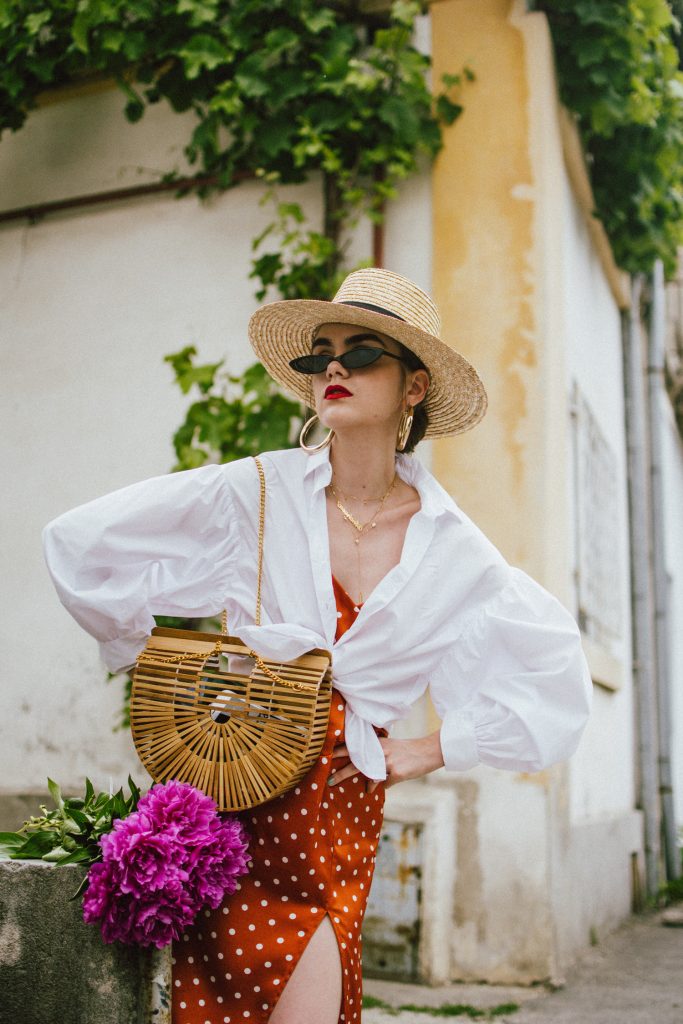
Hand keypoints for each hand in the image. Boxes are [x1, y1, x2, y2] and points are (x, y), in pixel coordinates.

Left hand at [328, 731, 443, 792]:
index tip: (325, 754)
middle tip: (330, 779)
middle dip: (341, 772)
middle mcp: (380, 752)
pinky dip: (382, 786)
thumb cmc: (407, 751)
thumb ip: (376, 756)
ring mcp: (388, 763)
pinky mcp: (397, 773)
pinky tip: (379, 789)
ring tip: (349, 786)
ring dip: (360, 782)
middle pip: (356, 762)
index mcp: (377, 743)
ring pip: (368, 775)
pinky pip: (384, 784)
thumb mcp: (390, 748)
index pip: (354, 745)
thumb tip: (366, 775)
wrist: (428, 751)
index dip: (339, 749)